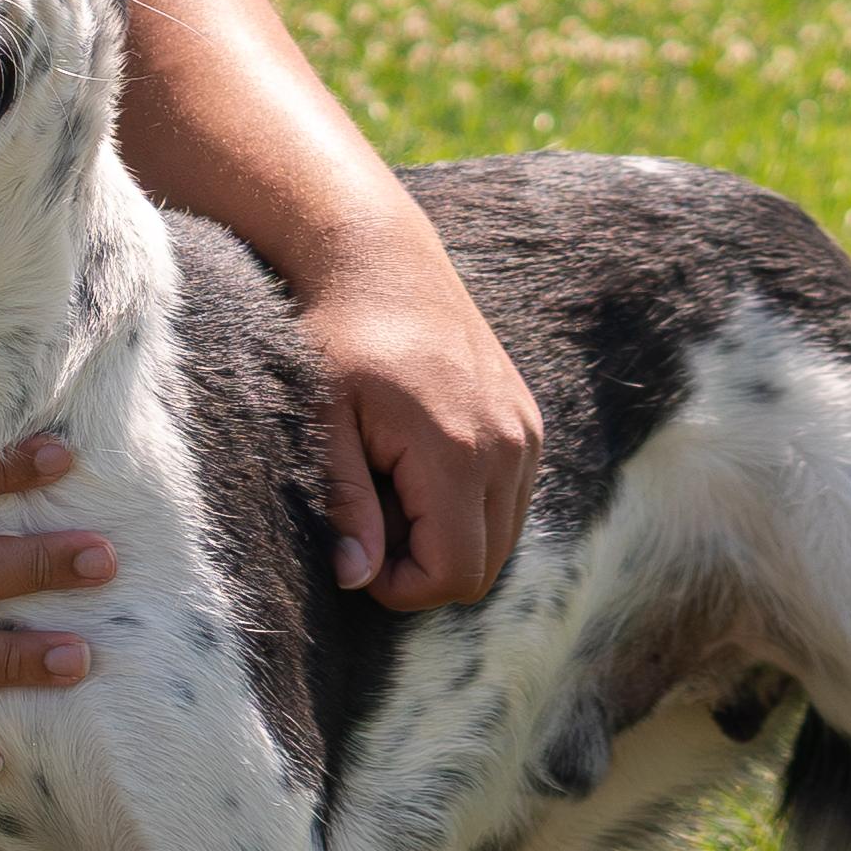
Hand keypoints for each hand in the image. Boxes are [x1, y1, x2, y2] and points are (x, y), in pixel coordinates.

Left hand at [297, 232, 538, 609]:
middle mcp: (508, 446)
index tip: (357, 556)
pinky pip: (510, 501)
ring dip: (447, 538)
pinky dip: (468, 508)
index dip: (403, 588)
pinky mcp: (527, 422)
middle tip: (369, 521)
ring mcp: (525, 433)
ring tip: (389, 490)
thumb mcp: (322, 421)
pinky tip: (417, 470)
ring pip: (502, 538)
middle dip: (424, 567)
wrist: (381, 261)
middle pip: (485, 568)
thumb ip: (344, 503)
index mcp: (457, 453)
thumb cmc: (338, 338)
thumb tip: (357, 579)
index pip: (455, 574)